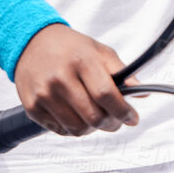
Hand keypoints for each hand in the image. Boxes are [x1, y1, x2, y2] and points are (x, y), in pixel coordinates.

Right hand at [12, 25, 138, 137]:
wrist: (32, 42)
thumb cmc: (69, 47)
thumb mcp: (99, 51)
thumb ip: (122, 72)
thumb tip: (142, 92)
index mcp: (81, 61)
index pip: (106, 95)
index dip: (123, 111)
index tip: (132, 118)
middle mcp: (60, 78)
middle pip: (93, 117)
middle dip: (111, 124)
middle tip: (116, 121)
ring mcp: (44, 94)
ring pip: (77, 129)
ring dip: (93, 129)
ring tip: (96, 118)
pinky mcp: (32, 106)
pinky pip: (60, 130)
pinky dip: (73, 129)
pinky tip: (77, 116)